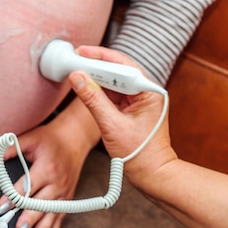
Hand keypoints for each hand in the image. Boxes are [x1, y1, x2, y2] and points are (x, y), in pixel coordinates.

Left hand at [0, 98, 99, 227]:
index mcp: (46, 168)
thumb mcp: (29, 138)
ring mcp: (64, 193)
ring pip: (52, 215)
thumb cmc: (51, 140)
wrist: (74, 139)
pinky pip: (60, 218)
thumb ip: (8, 148)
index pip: (28, 186)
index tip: (3, 206)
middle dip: (30, 217)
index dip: (14, 197)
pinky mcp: (67, 199)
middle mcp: (57, 182)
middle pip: (42, 204)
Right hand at [69, 45, 176, 191]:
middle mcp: (147, 91)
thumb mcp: (111, 125)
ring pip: (115, 81)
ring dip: (96, 76)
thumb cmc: (140, 154)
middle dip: (96, 65)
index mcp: (149, 91)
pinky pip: (114, 93)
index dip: (100, 57)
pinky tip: (86, 85)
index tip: (81, 53)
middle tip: (75, 59)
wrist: (152, 174)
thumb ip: (93, 99)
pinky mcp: (133, 108)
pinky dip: (100, 89)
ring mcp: (140, 100)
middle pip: (118, 70)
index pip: (123, 66)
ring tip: (76, 70)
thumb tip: (78, 78)